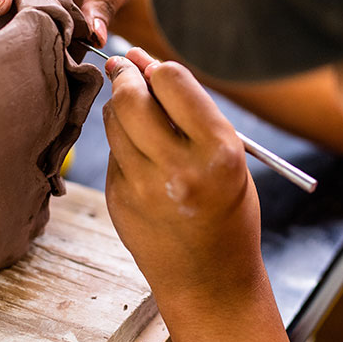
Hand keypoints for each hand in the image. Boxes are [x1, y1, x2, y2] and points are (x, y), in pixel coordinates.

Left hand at [102, 47, 262, 298]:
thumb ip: (191, 110)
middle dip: (127, 78)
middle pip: (131, 96)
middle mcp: (178, 168)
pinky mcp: (118, 200)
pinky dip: (122, 146)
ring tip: (140, 119)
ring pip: (113, 121)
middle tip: (128, 73)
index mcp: (218, 151)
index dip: (160, 69)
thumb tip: (143, 60)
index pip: (172, 80)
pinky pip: (111, 153)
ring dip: (121, 108)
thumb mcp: (231, 157)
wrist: (210, 281)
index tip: (155, 70)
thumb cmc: (228, 212)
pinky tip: (142, 162)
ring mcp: (142, 187)